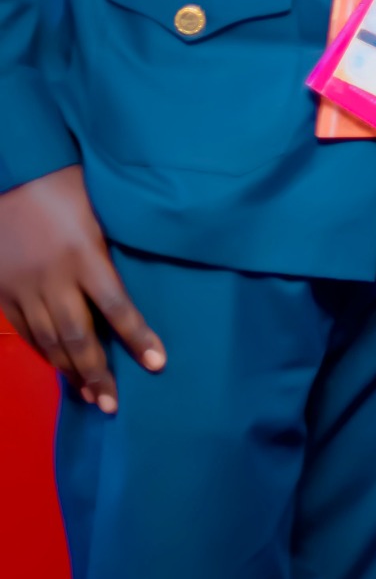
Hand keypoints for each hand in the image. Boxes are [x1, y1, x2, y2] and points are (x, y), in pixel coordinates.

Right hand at [0, 165, 164, 412]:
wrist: (9, 173)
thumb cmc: (64, 185)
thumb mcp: (100, 211)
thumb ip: (116, 246)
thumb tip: (150, 268)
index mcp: (85, 255)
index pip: (117, 306)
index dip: (137, 338)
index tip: (157, 364)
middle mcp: (52, 277)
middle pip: (77, 336)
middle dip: (97, 373)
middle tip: (113, 405)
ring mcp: (22, 287)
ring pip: (47, 340)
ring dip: (70, 372)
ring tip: (91, 397)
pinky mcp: (0, 290)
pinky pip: (23, 330)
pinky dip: (42, 352)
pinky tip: (58, 368)